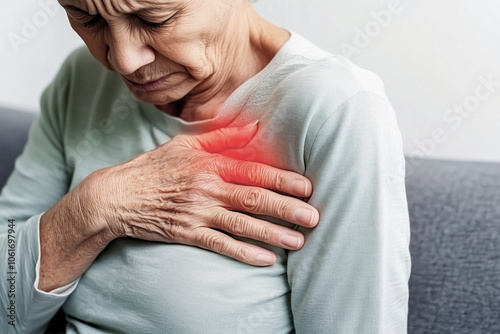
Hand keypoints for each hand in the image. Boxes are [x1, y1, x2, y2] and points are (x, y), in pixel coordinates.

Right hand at [88, 122, 318, 265]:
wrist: (118, 195)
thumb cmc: (155, 167)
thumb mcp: (187, 145)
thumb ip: (223, 137)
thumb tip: (256, 126)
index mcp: (209, 164)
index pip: (254, 171)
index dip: (282, 180)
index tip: (307, 187)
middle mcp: (207, 188)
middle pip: (253, 198)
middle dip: (287, 208)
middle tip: (313, 217)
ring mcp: (197, 212)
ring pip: (241, 224)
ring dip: (272, 233)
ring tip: (298, 241)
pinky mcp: (187, 233)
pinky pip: (219, 244)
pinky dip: (243, 252)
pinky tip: (265, 259)